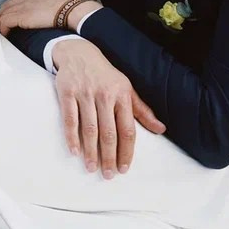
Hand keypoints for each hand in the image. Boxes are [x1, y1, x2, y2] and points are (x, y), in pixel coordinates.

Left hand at [0, 0, 99, 35]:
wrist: (70, 10)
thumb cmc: (67, 8)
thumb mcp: (53, 3)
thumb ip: (45, 6)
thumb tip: (46, 14)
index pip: (14, 0)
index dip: (9, 9)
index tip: (7, 17)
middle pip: (5, 6)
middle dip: (1, 16)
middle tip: (0, 26)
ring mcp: (22, 6)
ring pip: (3, 14)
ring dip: (0, 23)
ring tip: (1, 32)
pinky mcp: (20, 16)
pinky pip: (5, 22)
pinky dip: (3, 28)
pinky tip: (5, 34)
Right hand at [52, 39, 165, 177]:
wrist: (79, 52)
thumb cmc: (106, 75)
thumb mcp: (126, 89)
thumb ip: (142, 110)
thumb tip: (161, 129)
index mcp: (122, 95)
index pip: (127, 129)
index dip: (126, 151)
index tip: (124, 169)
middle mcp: (104, 95)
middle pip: (108, 132)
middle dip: (109, 156)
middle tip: (108, 175)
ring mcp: (85, 93)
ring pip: (89, 128)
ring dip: (90, 151)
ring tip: (91, 168)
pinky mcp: (67, 92)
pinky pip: (69, 118)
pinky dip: (71, 136)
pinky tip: (74, 151)